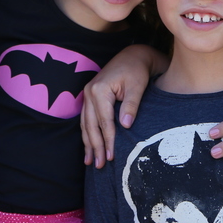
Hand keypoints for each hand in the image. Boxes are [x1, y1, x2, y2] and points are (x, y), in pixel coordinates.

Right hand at [81, 46, 156, 167]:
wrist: (132, 56)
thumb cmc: (136, 71)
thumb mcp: (137, 87)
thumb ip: (131, 105)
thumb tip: (125, 125)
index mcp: (99, 89)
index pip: (104, 121)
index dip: (108, 140)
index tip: (112, 157)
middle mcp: (89, 92)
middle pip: (90, 125)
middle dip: (95, 147)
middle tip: (100, 166)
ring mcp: (87, 95)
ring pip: (85, 124)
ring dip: (88, 144)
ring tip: (91, 162)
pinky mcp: (89, 97)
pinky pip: (86, 119)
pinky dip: (87, 134)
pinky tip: (88, 147)